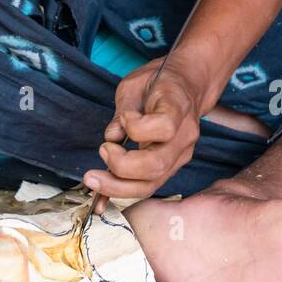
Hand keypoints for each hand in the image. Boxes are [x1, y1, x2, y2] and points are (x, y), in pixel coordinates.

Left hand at [83, 57, 204, 201]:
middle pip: (157, 164)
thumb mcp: (136, 83)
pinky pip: (147, 185)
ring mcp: (181, 154)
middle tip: (101, 152)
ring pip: (153, 182)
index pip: (164, 127)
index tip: (124, 117)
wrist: (188, 85)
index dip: (137, 126)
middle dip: (121, 167)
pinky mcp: (171, 166)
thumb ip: (123, 109)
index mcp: (178, 107)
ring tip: (92, 179)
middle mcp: (185, 135)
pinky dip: (121, 192)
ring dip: (118, 186)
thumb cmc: (159, 80)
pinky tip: (99, 200)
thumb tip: (111, 137)